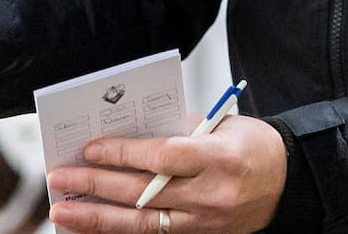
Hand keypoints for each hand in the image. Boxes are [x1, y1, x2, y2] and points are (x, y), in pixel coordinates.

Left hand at [45, 116, 285, 233]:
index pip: (163, 158)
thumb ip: (179, 128)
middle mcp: (210, 195)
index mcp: (219, 158)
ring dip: (96, 218)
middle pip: (143, 193)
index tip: (91, 147)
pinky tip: (92, 226)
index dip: (124, 154)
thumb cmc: (254, 147)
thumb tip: (130, 133)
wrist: (287, 183)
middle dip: (96, 185)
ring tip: (62, 211)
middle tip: (60, 177)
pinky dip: (118, 231)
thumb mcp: (224, 124)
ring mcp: (203, 222)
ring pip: (141, 224)